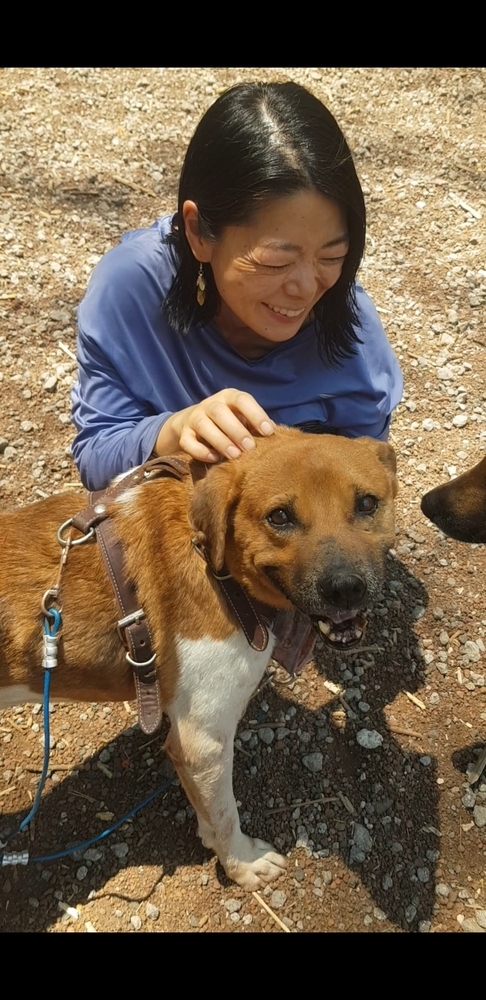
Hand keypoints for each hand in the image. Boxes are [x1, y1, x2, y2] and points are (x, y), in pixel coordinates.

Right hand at [156, 389, 274, 462]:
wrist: (191, 423)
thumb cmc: (228, 422)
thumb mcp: (241, 418)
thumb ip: (255, 425)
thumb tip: (275, 436)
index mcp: (228, 397)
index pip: (242, 400)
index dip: (256, 414)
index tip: (268, 431)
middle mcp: (210, 404)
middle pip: (220, 412)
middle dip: (236, 430)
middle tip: (250, 447)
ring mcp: (194, 418)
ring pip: (204, 425)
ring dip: (220, 441)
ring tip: (234, 455)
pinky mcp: (183, 434)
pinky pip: (188, 442)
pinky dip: (201, 451)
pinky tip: (214, 459)